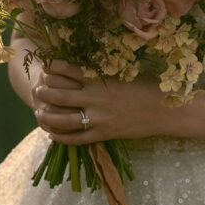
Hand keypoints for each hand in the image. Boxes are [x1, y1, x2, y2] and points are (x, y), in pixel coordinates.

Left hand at [32, 59, 169, 143]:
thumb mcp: (124, 73)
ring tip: (38, 113)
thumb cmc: (148, 86)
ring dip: (47, 116)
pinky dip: (61, 137)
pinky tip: (53, 134)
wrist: (167, 110)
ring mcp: (99, 118)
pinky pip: (76, 139)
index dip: (53, 67)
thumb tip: (85, 65)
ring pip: (63, 119)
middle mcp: (96, 98)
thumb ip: (103, 71)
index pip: (68, 70)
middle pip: (59, 94)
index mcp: (102, 78)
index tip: (46, 65)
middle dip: (44, 91)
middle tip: (37, 89)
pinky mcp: (104, 135)